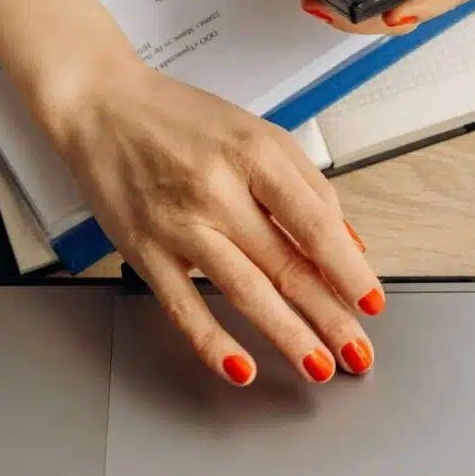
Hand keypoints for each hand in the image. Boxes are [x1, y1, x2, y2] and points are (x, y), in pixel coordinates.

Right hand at [38, 41, 383, 386]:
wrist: (102, 107)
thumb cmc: (182, 119)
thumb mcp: (256, 132)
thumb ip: (305, 185)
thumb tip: (346, 243)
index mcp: (254, 154)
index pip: (314, 223)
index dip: (348, 269)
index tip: (372, 302)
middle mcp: (218, 190)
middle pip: (286, 264)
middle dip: (330, 316)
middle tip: (358, 352)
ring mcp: (179, 224)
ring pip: (244, 291)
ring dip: (288, 336)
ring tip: (319, 367)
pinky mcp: (144, 250)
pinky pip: (182, 305)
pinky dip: (212, 342)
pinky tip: (241, 368)